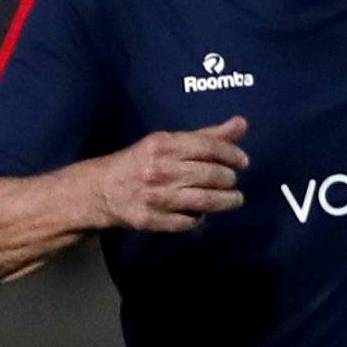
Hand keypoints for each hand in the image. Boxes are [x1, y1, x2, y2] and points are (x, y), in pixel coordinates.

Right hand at [95, 116, 248, 232]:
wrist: (102, 190)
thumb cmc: (141, 162)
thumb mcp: (169, 143)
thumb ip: (206, 136)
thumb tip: (241, 124)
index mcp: (164, 145)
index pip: (208, 147)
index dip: (232, 154)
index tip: (243, 161)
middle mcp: (161, 170)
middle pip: (210, 175)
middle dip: (229, 179)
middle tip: (233, 180)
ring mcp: (157, 197)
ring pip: (205, 201)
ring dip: (226, 201)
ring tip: (234, 199)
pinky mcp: (153, 220)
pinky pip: (189, 222)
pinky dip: (199, 218)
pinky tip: (202, 212)